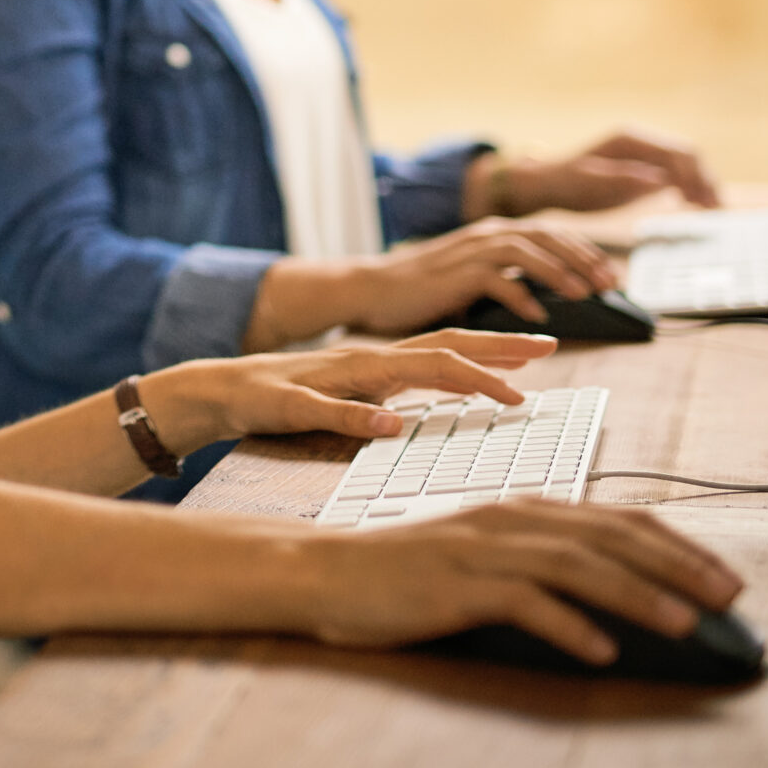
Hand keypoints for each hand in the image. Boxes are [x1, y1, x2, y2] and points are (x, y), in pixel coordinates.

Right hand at [160, 329, 557, 451]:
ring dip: (453, 376)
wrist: (219, 392)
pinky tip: (388, 424)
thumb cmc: (291, 396)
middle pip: (441, 347)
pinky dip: (360, 415)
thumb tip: (453, 394)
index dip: (498, 344)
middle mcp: (364, 361)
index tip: (546, 345)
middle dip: (497, 347)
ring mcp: (331, 380)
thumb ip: (399, 389)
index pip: (450, 344)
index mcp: (380, 361)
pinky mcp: (294, 402)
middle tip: (548, 348)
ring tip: (499, 391)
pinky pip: (329, 409)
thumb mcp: (355, 393)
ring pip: (399, 370)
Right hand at [293, 500, 744, 665]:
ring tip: (686, 622)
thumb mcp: (484, 555)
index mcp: (523, 510)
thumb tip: (611, 589)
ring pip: (577, 564)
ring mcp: (483, 549)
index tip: (723, 574)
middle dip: (679, 565)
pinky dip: (568, 625)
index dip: (678, 545)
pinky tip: (600, 649)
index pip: (618, 519)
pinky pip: (523, 602)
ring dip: (638, 594)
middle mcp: (511, 519)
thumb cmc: (409, 570)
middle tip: (729, 595)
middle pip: (610, 536)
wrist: (328, 571)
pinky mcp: (457, 583)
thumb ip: (540, 561)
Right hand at [350, 219, 621, 331]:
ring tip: (584, 294)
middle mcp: (486, 235)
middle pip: (547, 237)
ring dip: (560, 271)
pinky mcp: (455, 273)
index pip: (551, 234)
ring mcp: (470, 251)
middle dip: (583, 259)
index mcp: (493, 233)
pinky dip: (522, 294)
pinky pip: (497, 279)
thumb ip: (505, 279)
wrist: (374, 289)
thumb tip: (545, 298)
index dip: (584, 252)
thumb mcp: (472, 278)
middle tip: (610, 284)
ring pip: (527, 252)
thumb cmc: (423, 290)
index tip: (610, 275)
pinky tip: (538, 313)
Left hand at [482, 129, 721, 217]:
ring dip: (701, 183)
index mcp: (630, 140)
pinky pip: (675, 173)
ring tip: (712, 209)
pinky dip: (689, 186)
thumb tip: (660, 181)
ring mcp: (644, 152)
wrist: (549, 184)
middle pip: (687, 155)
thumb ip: (625, 180)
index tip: (704, 200)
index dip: (696, 176)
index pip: (676, 152)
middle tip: (715, 208)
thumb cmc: (566, 184)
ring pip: (685, 163)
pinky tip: (695, 204)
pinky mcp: (644, 167)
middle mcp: (640, 141)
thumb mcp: (590, 184)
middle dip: (704, 179)